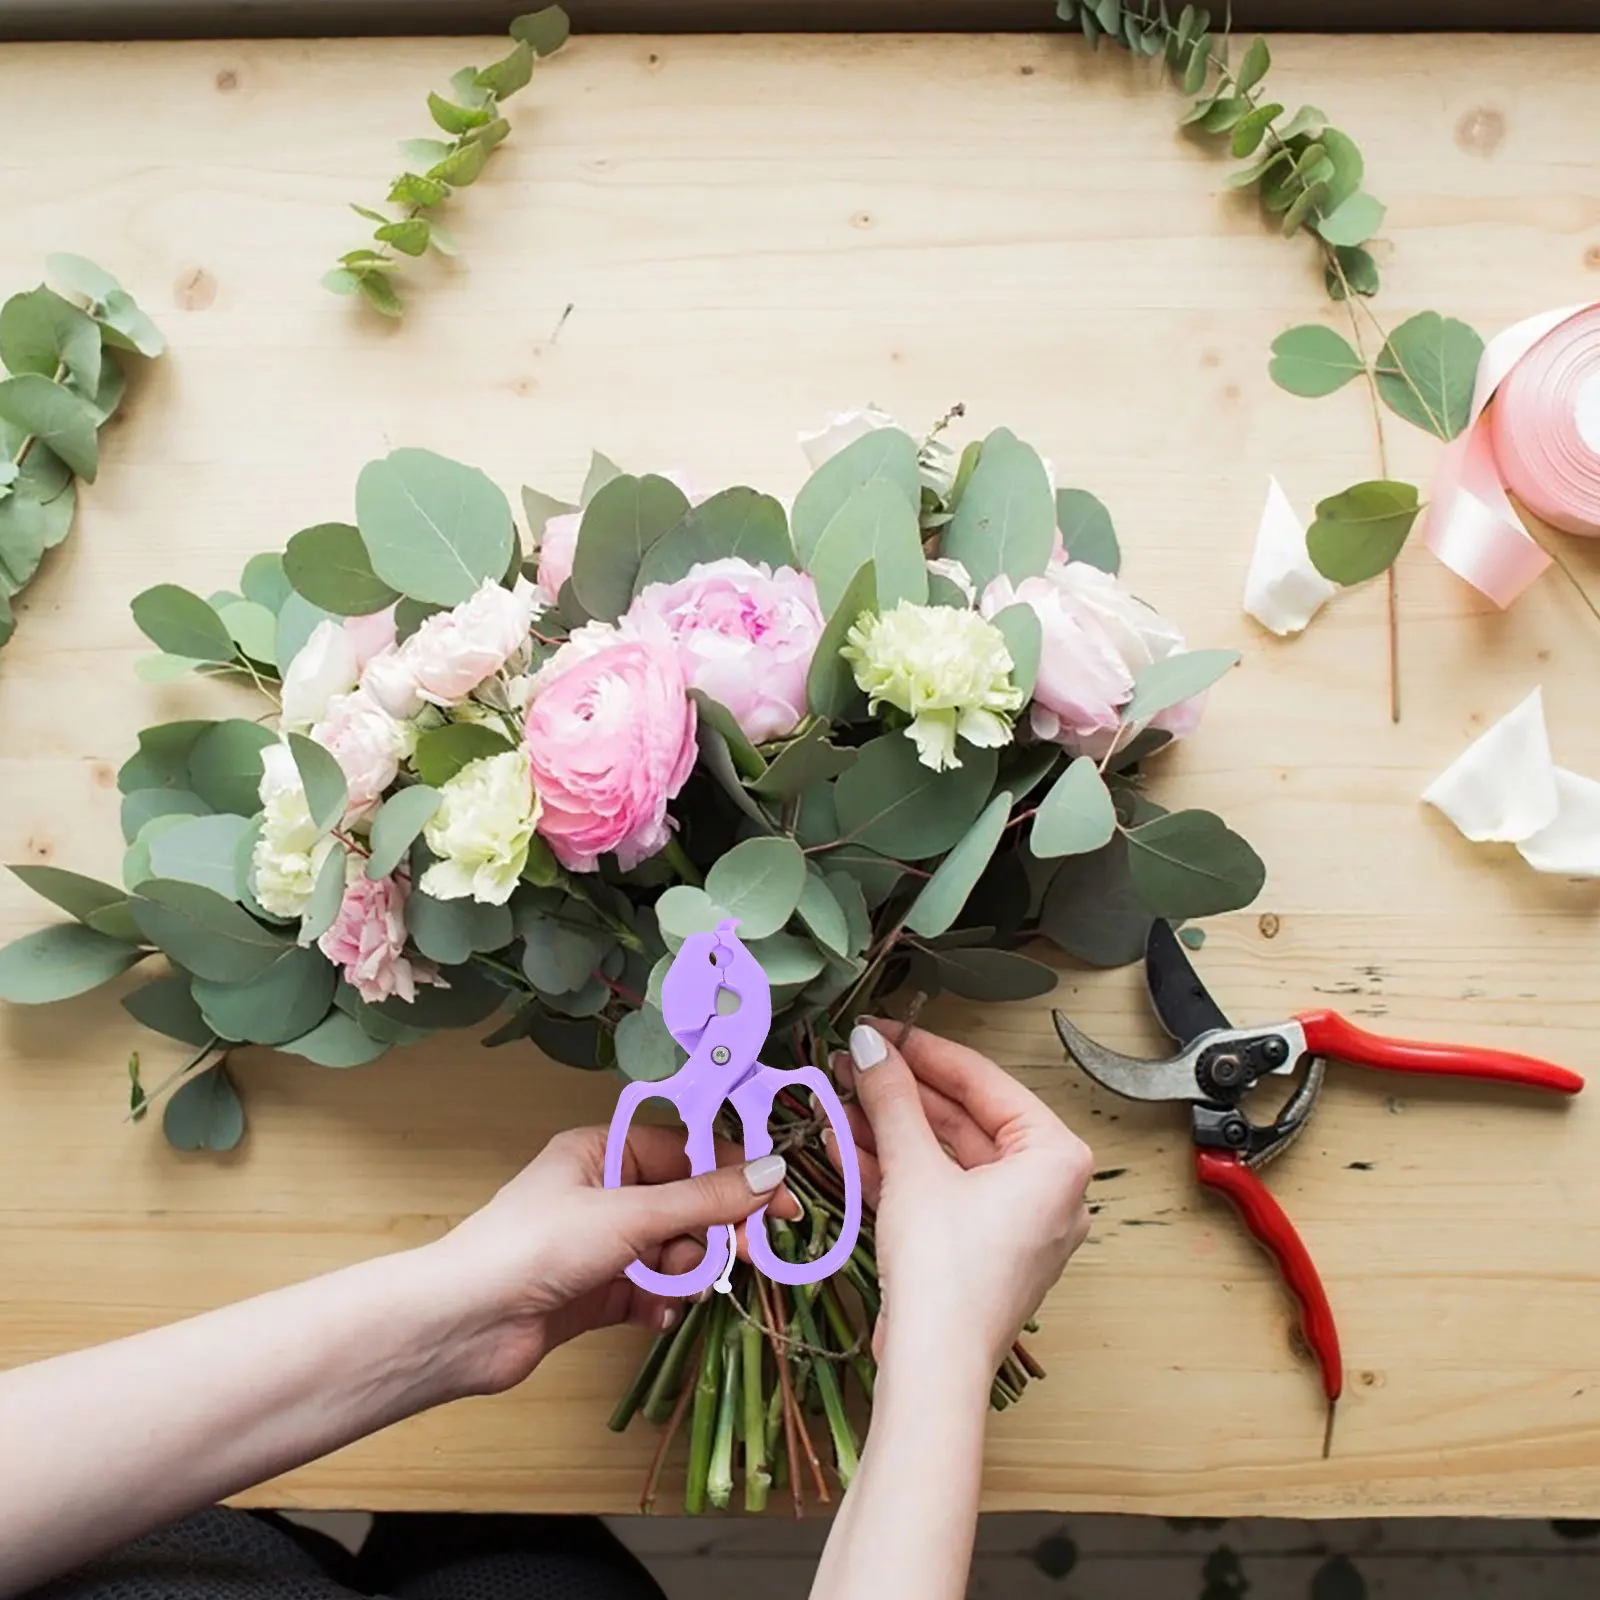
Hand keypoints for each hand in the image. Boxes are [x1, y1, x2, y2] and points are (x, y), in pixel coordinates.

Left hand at [424, 1125, 800, 1395]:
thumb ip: (707, 1200)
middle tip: (748, 1256)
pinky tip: (656, 1313)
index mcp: (604, 1151)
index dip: (738, 1172)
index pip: (688, 1150)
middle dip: (716, 1230)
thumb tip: (773, 1175)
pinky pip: (652, 1288)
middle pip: (688, 1203)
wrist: (465, 1325)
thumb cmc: (538, 1246)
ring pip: (674, 1249)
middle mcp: (604, 1191)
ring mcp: (601, 1244)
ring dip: (686, 1269)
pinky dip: (661, 1301)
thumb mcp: (631, 1214)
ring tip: (676, 1286)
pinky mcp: (597, 1292)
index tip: (784, 1200)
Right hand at [832, 1020, 1092, 1379]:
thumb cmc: (947, 1277)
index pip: (983, 1082)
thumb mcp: (914, 1168)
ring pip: (945, 1156)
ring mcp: (1015, 1222)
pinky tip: (847, 1145)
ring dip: (890, 1129)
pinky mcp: (981, 1250)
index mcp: (1056, 1159)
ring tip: (839, 1099)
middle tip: (854, 1063)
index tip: (881, 1030)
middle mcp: (1048, 1189)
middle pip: (963, 1119)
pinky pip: (940, 1191)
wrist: (934, 1370)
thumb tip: (872, 1045)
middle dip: (900, 1093)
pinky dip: (897, 1170)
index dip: (923, 1051)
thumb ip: (892, 1098)